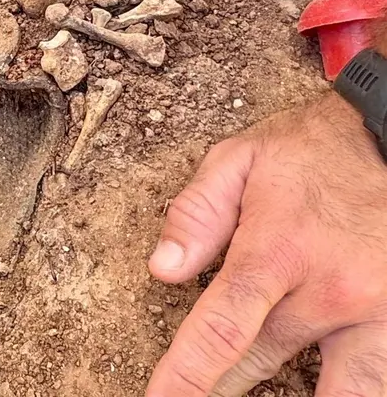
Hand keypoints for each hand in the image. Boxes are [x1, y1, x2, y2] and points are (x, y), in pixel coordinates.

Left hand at [146, 94, 386, 396]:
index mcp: (279, 249)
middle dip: (222, 390)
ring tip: (252, 396)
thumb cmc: (308, 154)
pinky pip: (378, 379)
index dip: (188, 375)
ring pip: (343, 393)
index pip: (225, 327)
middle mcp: (332, 289)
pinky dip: (347, 390)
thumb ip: (196, 214)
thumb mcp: (239, 161)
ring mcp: (380, 312)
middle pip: (265, 363)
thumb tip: (163, 269)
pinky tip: (323, 387)